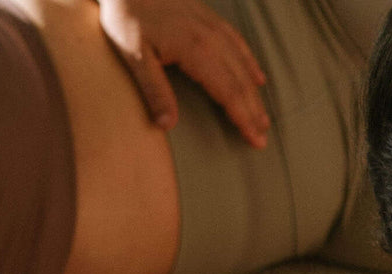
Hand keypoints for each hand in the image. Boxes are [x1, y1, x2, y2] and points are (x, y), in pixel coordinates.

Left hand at [98, 0, 269, 147]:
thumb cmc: (128, 16)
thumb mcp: (134, 56)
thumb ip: (154, 90)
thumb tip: (166, 125)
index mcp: (195, 51)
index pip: (228, 92)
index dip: (243, 118)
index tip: (254, 140)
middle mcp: (211, 38)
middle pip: (240, 82)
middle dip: (253, 112)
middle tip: (262, 138)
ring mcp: (212, 26)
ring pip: (243, 64)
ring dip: (255, 94)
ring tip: (263, 117)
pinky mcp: (209, 18)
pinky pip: (238, 43)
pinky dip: (250, 63)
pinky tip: (257, 77)